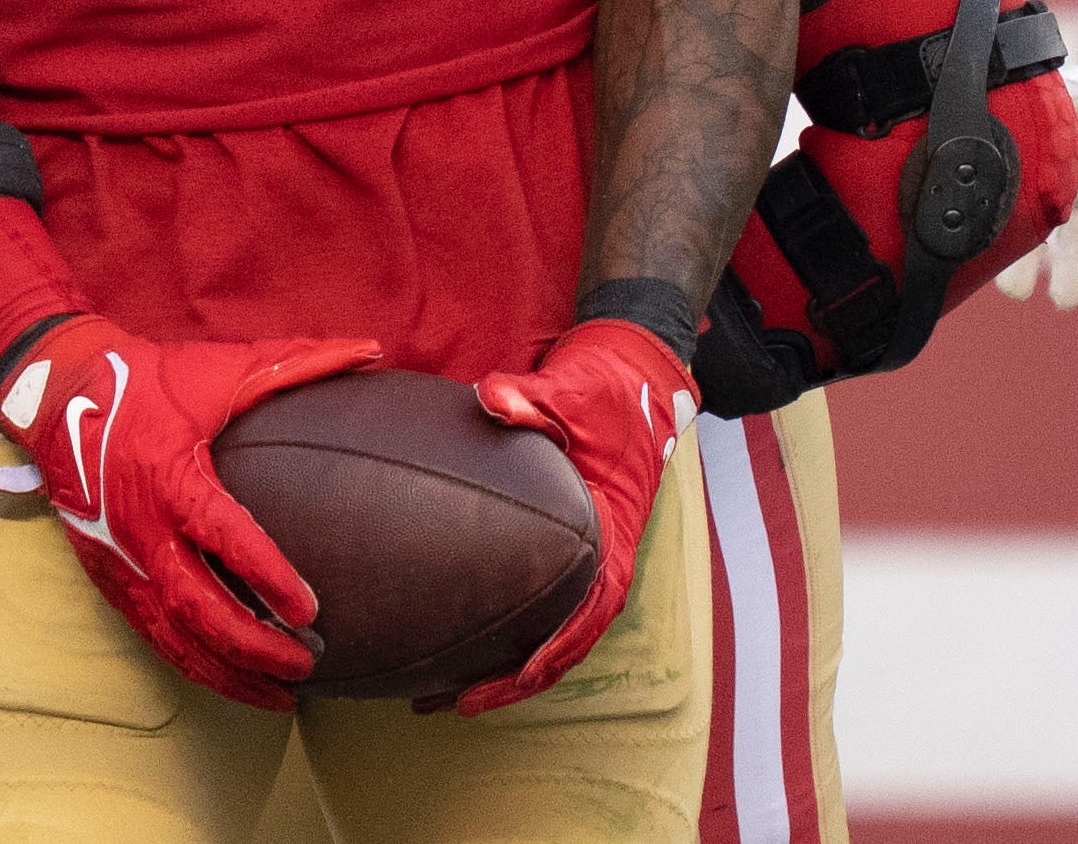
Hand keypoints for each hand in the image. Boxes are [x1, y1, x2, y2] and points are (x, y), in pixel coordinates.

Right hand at [0, 315, 381, 709]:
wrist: (60, 400)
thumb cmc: (147, 381)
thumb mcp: (220, 369)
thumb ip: (296, 364)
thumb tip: (369, 350)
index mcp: (171, 477)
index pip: (224, 538)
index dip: (268, 576)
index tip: (310, 608)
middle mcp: (143, 530)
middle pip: (199, 608)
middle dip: (254, 646)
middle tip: (307, 662)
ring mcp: (122, 562)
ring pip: (175, 637)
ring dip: (228, 673)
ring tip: (282, 695)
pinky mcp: (109, 580)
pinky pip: (154, 637)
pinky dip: (195, 665)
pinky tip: (233, 681)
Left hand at [459, 319, 697, 712]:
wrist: (634, 372)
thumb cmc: (605, 387)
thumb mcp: (573, 388)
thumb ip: (532, 397)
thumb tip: (491, 399)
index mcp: (611, 530)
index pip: (588, 609)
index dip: (552, 651)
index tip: (511, 682)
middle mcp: (604, 555)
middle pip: (565, 641)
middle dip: (512, 681)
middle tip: (450, 704)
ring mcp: (588, 555)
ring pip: (553, 633)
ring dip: (506, 670)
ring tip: (443, 696)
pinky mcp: (570, 546)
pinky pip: (543, 607)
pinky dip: (510, 639)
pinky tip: (464, 645)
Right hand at [993, 20, 1077, 308]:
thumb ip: (1065, 105)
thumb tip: (1010, 107)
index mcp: (1048, 108)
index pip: (1000, 137)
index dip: (977, 168)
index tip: (955, 201)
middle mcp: (1053, 141)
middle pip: (1011, 187)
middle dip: (994, 227)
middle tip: (976, 262)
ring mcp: (1075, 175)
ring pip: (1041, 222)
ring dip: (1030, 258)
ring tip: (1018, 292)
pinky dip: (1073, 266)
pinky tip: (1065, 294)